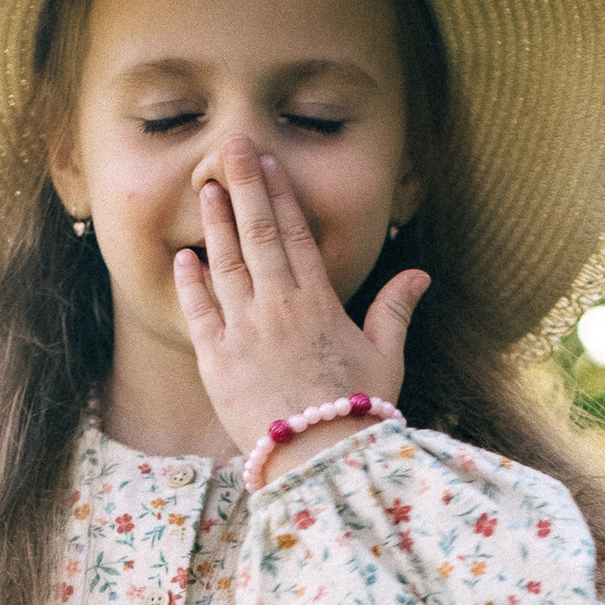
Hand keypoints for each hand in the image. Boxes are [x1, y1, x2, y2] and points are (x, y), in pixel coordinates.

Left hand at [173, 136, 428, 470]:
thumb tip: (420, 274)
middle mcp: (278, 307)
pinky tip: (185, 257)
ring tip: (207, 188)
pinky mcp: (217, 361)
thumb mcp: (384, 357)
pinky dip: (191, 282)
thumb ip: (394, 310)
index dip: (279, 194)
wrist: (320, 458)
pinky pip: (200, 312)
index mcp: (318, 302)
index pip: (294, 234)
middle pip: (257, 234)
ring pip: (225, 264)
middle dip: (243, 186)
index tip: (268, 162)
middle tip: (230, 146)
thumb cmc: (357, 412)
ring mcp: (244, 331)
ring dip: (215, 223)